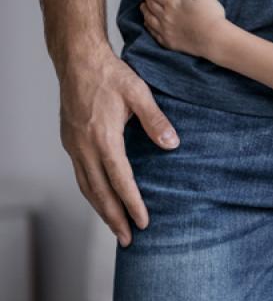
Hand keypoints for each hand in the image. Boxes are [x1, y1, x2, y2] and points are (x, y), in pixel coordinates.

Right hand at [59, 48, 179, 246]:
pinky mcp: (70, 141)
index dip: (132, 203)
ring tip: (115, 227)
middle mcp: (84, 146)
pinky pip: (80, 175)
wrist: (78, 60)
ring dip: (101, 209)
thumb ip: (156, 121)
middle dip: (114, 218)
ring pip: (86, 186)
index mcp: (103, 138)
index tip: (144, 222)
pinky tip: (101, 197)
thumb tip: (173, 145)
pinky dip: (91, 192)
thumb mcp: (139, 93)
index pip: (120, 180)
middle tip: (128, 239)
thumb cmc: (110, 75)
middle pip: (99, 192)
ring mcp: (74, 145)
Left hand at [140, 0, 226, 58]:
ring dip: (144, 10)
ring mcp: (165, 30)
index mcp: (172, 3)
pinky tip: (148, 23)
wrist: (215, 40)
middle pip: (150, 3)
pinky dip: (148, 25)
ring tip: (143, 5)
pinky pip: (152, 32)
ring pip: (148, 18)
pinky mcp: (168, 42)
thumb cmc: (211, 16)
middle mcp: (165, 16)